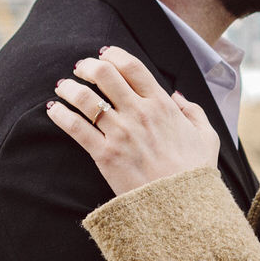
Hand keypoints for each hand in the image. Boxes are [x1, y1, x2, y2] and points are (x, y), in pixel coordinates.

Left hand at [46, 46, 220, 195]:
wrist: (181, 206)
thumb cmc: (194, 173)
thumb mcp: (206, 136)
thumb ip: (193, 111)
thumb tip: (176, 95)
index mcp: (163, 105)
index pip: (132, 66)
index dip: (113, 54)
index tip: (103, 54)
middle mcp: (139, 113)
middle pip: (105, 75)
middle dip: (88, 66)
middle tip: (80, 68)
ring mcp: (121, 133)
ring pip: (85, 98)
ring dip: (70, 88)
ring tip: (63, 87)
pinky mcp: (105, 155)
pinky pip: (76, 128)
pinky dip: (61, 115)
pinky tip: (53, 109)